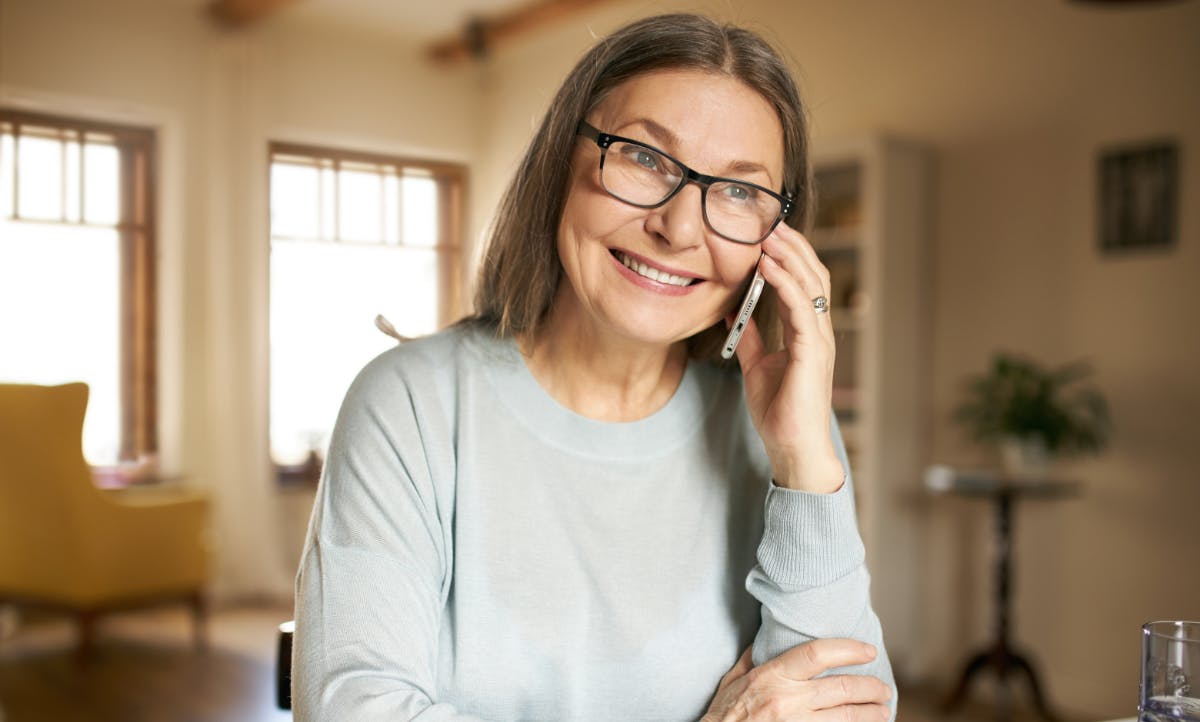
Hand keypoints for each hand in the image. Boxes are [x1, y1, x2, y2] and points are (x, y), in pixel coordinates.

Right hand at [701, 639, 892, 721]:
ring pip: (847, 717)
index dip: (848, 649)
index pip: (817, 654)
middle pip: (842, 689)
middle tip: (883, 689)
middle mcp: (788, 701)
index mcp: (772, 677)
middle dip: (870, 688)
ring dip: (871, 714)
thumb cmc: (724, 714)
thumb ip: (754, 658)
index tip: (868, 650)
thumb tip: (768, 638)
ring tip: (882, 711)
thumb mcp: (733, 679)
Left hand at [733, 224, 842, 492]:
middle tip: (768, 222)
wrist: (792, 448)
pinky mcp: (813, 353)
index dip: (788, 256)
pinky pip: (801, 310)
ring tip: (769, 234)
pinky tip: (770, 267)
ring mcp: (819, 341)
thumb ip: (749, 338)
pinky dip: (786, 284)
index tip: (766, 233)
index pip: (802, 282)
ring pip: (810, 286)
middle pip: (812, 275)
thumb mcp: (756, 366)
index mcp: (806, 333)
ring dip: (790, 257)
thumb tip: (733, 313)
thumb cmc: (780, 411)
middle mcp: (818, 331)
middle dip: (791, 246)